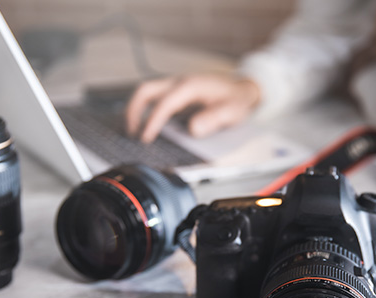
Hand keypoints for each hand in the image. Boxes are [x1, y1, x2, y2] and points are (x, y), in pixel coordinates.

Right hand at [126, 74, 260, 142]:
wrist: (244, 88)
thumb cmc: (237, 100)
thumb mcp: (232, 112)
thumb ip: (214, 119)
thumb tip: (193, 129)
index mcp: (191, 86)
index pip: (164, 103)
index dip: (152, 121)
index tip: (145, 138)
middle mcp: (180, 82)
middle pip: (146, 90)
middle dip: (133, 111)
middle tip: (131, 133)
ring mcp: (177, 85)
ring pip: (147, 91)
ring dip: (136, 109)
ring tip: (133, 130)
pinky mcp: (177, 91)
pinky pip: (155, 97)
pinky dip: (145, 109)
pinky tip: (146, 124)